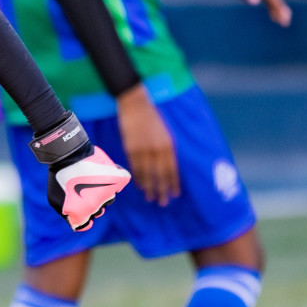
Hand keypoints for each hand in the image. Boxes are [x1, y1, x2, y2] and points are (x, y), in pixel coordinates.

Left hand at [46, 144, 130, 230]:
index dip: (80, 220)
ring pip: (107, 199)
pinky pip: (118, 186)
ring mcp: (109, 192)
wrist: (69, 154)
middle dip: (89, 205)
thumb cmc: (60, 178)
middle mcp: (99, 205)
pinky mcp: (117, 180)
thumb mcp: (55, 200)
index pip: (85, 224)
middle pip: (97, 211)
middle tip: (80, 190)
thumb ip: (66, 214)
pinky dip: (112, 182)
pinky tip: (101, 175)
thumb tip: (77, 222)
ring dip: (99, 193)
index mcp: (84, 212)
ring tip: (88, 180)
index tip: (77, 211)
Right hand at [116, 85, 177, 205]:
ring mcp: (143, 150)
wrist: (136, 104)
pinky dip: (138, 177)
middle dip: (162, 190)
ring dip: (149, 187)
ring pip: (147, 174)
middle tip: (162, 202)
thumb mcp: (165, 132)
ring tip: (150, 198)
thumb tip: (167, 165)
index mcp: (168, 145)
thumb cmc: (152, 116)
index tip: (175, 194)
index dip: (173, 183)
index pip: (172, 169)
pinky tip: (140, 185)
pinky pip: (135, 167)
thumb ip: (166, 148)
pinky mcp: (131, 148)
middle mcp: (157, 150)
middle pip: (160, 175)